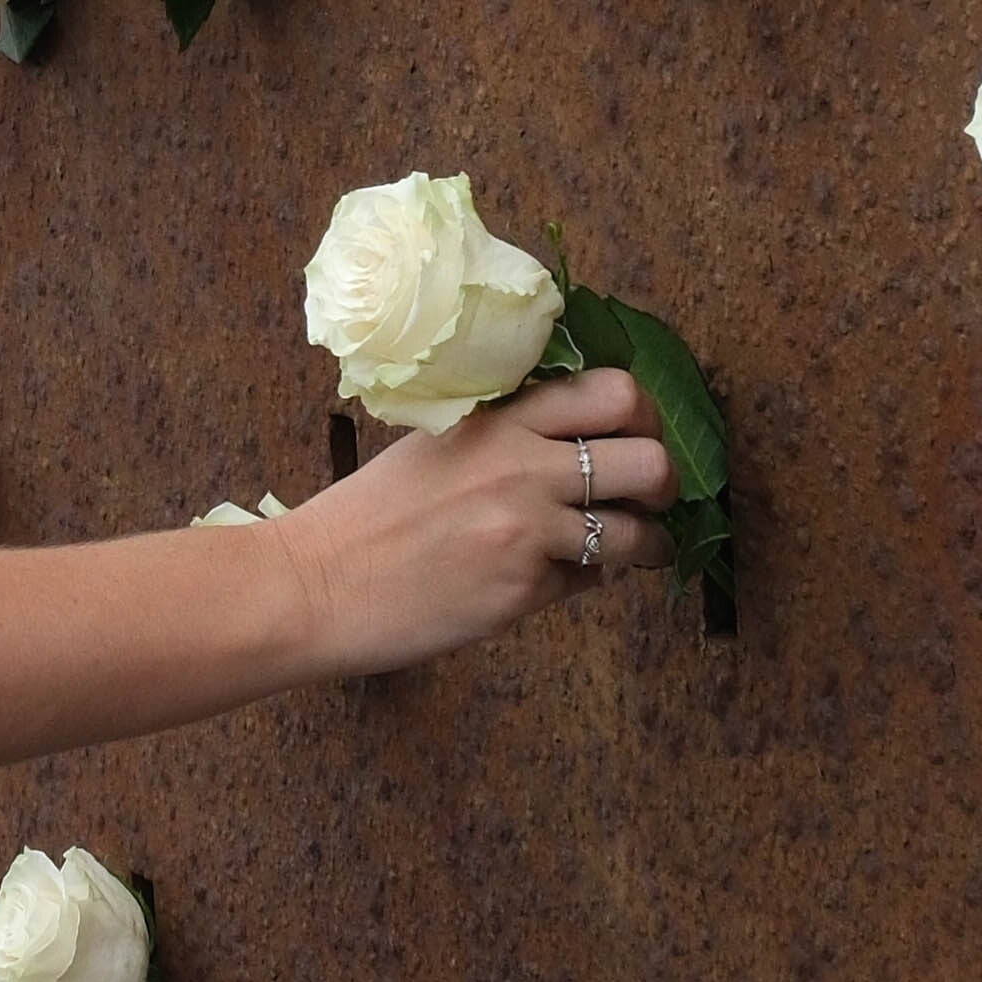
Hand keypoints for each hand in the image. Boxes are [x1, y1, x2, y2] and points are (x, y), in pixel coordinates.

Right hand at [277, 364, 680, 682]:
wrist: (317, 585)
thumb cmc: (368, 516)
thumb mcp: (438, 446)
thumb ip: (507, 435)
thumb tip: (577, 442)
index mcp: (500, 419)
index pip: (615, 392)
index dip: (644, 416)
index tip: (637, 435)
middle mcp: (523, 467)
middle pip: (649, 460)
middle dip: (664, 484)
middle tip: (649, 497)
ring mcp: (529, 531)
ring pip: (638, 534)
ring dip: (645, 545)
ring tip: (634, 550)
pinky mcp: (525, 590)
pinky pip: (588, 582)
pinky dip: (581, 582)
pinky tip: (549, 579)